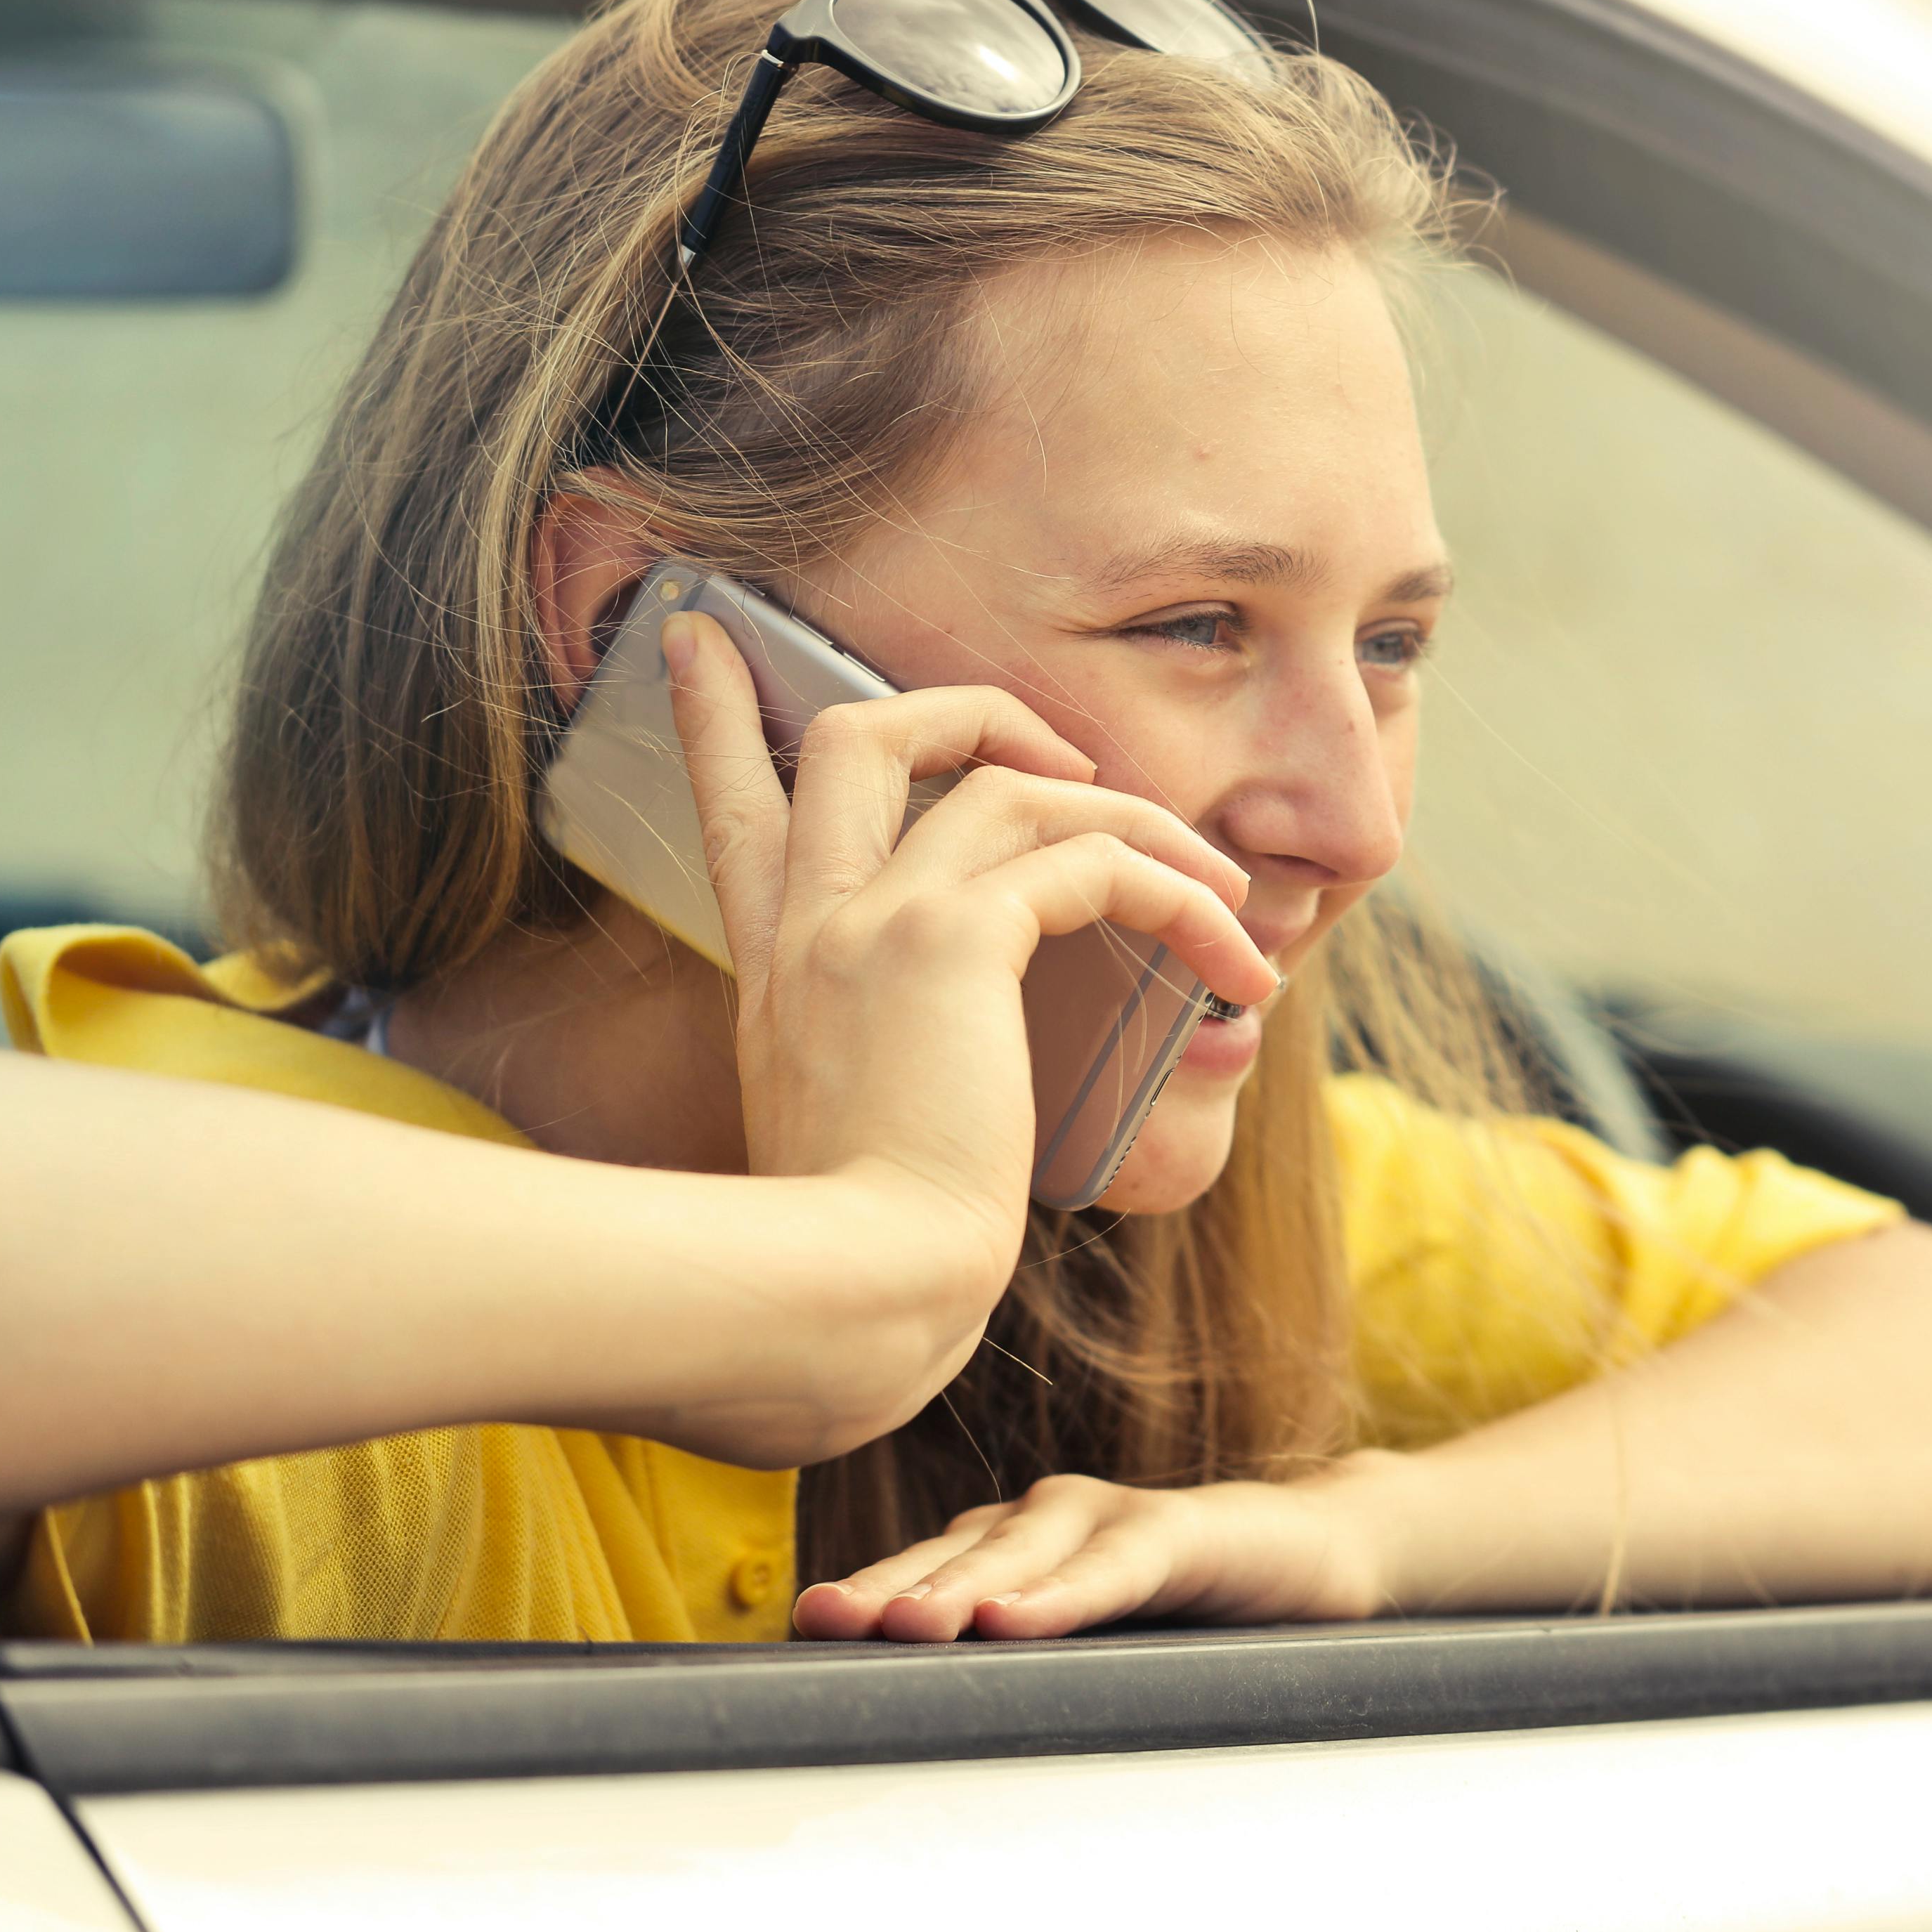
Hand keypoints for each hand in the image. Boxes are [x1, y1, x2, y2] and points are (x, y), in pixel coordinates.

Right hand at [661, 613, 1281, 1436]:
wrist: (852, 1294)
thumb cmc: (857, 1255)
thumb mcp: (836, 1141)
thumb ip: (871, 1083)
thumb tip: (949, 1102)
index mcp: (773, 967)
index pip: (733, 807)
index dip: (712, 714)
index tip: (701, 637)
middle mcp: (811, 921)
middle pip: (857, 733)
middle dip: (967, 707)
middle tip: (1063, 749)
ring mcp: (872, 919)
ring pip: (1005, 776)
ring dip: (1137, 818)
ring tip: (1222, 891)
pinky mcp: (953, 941)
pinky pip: (1090, 858)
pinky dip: (1177, 890)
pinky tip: (1230, 956)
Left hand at [792, 1466, 1400, 1641]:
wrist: (1312, 1557)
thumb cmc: (1182, 1612)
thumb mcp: (1084, 1646)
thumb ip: (1011, 1669)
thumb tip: (906, 1739)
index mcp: (1007, 1545)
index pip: (917, 1572)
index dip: (861, 1597)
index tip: (798, 1631)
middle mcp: (1044, 1517)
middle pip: (950, 1556)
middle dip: (886, 1592)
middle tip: (823, 1624)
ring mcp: (1111, 1516)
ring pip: (1021, 1552)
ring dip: (961, 1588)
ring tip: (907, 1628)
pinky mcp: (1183, 1530)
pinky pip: (1115, 1563)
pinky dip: (1064, 1592)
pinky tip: (1018, 1620)